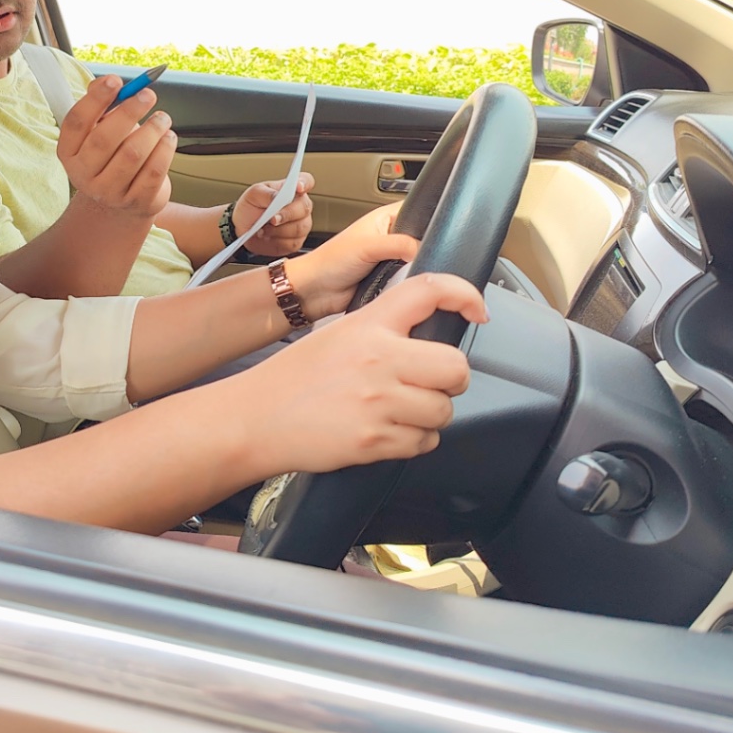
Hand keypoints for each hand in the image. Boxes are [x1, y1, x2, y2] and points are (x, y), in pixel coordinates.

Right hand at [56, 76, 176, 219]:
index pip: (76, 122)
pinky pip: (153, 172)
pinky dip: (165, 149)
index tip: (115, 80)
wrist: (120, 202)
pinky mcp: (136, 202)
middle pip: (104, 139)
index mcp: (69, 152)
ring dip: (152, 130)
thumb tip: (106, 81)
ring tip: (162, 118)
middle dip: (128, 112)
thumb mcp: (99, 130)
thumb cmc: (111, 155)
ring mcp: (109, 192)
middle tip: (148, 95)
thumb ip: (100, 103)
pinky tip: (168, 138)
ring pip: (132, 155)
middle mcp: (84, 174)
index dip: (95, 99)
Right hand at [223, 273, 483, 478]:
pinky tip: (387, 431)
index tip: (477, 311)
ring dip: (430, 413)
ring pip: (444, 410)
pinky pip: (424, 442)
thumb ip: (382, 329)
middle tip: (430, 382)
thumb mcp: (338, 333)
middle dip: (450, 379)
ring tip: (399, 410)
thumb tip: (427, 335)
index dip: (465, 295)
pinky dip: (413, 440)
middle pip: (455, 367)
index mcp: (368, 324)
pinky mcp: (375, 440)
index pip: (430, 291)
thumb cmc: (294, 377)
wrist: (255, 418)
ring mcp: (379, 402)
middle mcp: (379, 359)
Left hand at [233, 173, 313, 256]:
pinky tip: (266, 237)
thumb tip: (278, 197)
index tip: (298, 187)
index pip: (306, 181)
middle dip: (287, 214)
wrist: (243, 228)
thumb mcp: (254, 195)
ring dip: (278, 230)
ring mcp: (301, 225)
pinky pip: (291, 243)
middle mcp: (301, 206)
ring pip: (298, 228)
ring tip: (262, 229)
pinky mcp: (295, 242)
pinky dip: (277, 241)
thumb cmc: (251, 207)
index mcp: (292, 189)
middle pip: (304, 208)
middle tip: (273, 219)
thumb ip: (267, 193)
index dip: (305, 183)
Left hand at [279, 202, 418, 319]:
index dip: (427, 219)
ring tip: (398, 272)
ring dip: (412, 268)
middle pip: (421, 239)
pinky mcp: (391, 278)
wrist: (316, 291)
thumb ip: (399, 244)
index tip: (432, 233)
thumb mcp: (367, 246)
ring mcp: (391, 258)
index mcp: (385, 218)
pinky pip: (409, 280)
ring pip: (417, 261)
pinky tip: (400, 284)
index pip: (417, 210)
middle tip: (410, 257)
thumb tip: (422, 249)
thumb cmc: (329, 262)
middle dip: (421, 249)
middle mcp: (390, 237)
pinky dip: (407, 282)